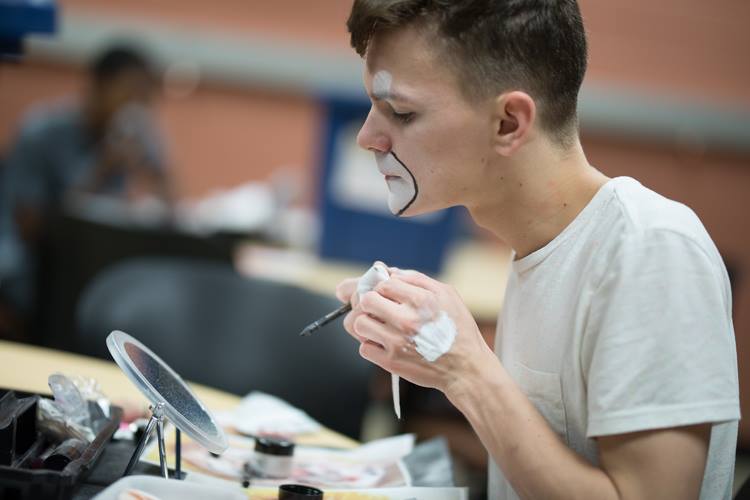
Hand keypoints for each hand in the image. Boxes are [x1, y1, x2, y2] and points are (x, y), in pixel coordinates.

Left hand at [337, 268, 490, 392]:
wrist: (466, 369)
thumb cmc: (458, 329)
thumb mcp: (447, 295)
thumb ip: (418, 280)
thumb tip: (390, 273)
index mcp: (422, 300)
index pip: (383, 284)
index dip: (383, 288)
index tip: (388, 295)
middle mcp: (407, 320)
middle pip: (366, 300)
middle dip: (370, 302)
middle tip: (378, 309)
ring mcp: (397, 342)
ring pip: (358, 324)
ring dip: (366, 324)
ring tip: (379, 326)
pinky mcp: (391, 362)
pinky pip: (364, 348)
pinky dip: (371, 346)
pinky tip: (385, 344)